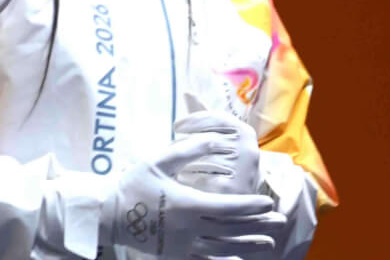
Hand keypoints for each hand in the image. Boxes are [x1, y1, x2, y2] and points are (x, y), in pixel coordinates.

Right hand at [104, 135, 276, 256]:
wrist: (109, 213)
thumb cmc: (134, 184)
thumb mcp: (158, 161)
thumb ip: (188, 150)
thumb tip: (216, 141)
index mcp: (188, 204)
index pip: (229, 207)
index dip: (252, 206)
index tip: (267, 202)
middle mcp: (191, 228)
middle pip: (233, 229)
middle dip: (258, 225)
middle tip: (279, 220)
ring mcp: (185, 246)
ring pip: (226, 248)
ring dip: (249, 245)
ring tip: (268, 243)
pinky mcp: (177, 256)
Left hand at [175, 105, 261, 195]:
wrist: (242, 198)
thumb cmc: (222, 159)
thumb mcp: (216, 136)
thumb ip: (202, 116)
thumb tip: (187, 92)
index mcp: (245, 131)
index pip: (215, 118)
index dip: (193, 120)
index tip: (176, 126)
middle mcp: (249, 149)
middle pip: (206, 139)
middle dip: (184, 143)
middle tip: (171, 149)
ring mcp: (244, 170)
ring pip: (202, 160)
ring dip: (183, 162)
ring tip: (173, 165)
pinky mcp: (234, 190)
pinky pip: (202, 180)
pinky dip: (189, 179)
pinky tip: (182, 180)